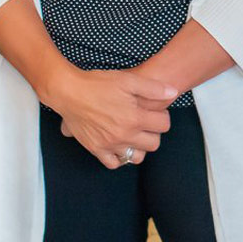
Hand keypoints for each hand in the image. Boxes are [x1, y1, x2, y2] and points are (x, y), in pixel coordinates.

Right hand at [42, 66, 176, 168]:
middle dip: (154, 132)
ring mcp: (109, 144)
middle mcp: (124, 135)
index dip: (162, 116)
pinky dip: (119, 157)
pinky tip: (119, 144)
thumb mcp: (128, 79)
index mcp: (134, 118)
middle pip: (154, 143)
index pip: (163, 125)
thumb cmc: (98, 84)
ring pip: (136, 157)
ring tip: (135, 134)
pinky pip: (114, 163)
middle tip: (146, 121)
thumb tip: (173, 93)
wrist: (69, 92)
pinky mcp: (96, 149)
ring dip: (139, 147)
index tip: (155, 110)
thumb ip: (153, 88)